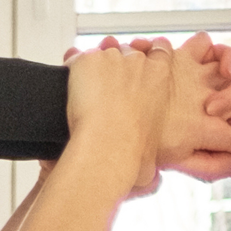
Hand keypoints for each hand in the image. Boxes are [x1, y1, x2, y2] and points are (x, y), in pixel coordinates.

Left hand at [62, 39, 171, 196]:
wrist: (106, 147)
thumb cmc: (130, 155)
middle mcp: (138, 62)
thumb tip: (152, 179)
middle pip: (127, 50)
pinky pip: (76, 58)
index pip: (161, 51)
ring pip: (101, 53)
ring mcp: (112, 58)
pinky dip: (71, 68)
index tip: (139, 70)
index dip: (149, 57)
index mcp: (161, 77)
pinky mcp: (87, 61)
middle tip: (106, 86)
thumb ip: (153, 162)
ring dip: (94, 67)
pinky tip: (69, 85)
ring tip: (85, 90)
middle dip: (117, 64)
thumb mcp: (153, 162)